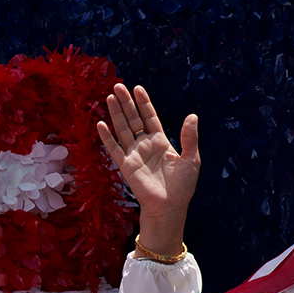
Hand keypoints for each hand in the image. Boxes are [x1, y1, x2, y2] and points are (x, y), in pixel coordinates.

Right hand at [94, 84, 198, 255]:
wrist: (170, 206)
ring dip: (115, 114)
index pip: (150, 118)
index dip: (144, 103)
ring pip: (122, 129)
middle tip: (118, 86)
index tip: (137, 88)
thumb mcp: (192, 159)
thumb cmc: (183, 186)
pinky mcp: (125, 166)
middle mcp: (145, 145)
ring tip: (110, 97)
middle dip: (126, 103)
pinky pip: (113, 149)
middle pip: (133, 119)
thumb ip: (189, 137)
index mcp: (161, 142)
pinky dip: (106, 137)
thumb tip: (192, 116)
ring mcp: (134, 155)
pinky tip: (100, 124)